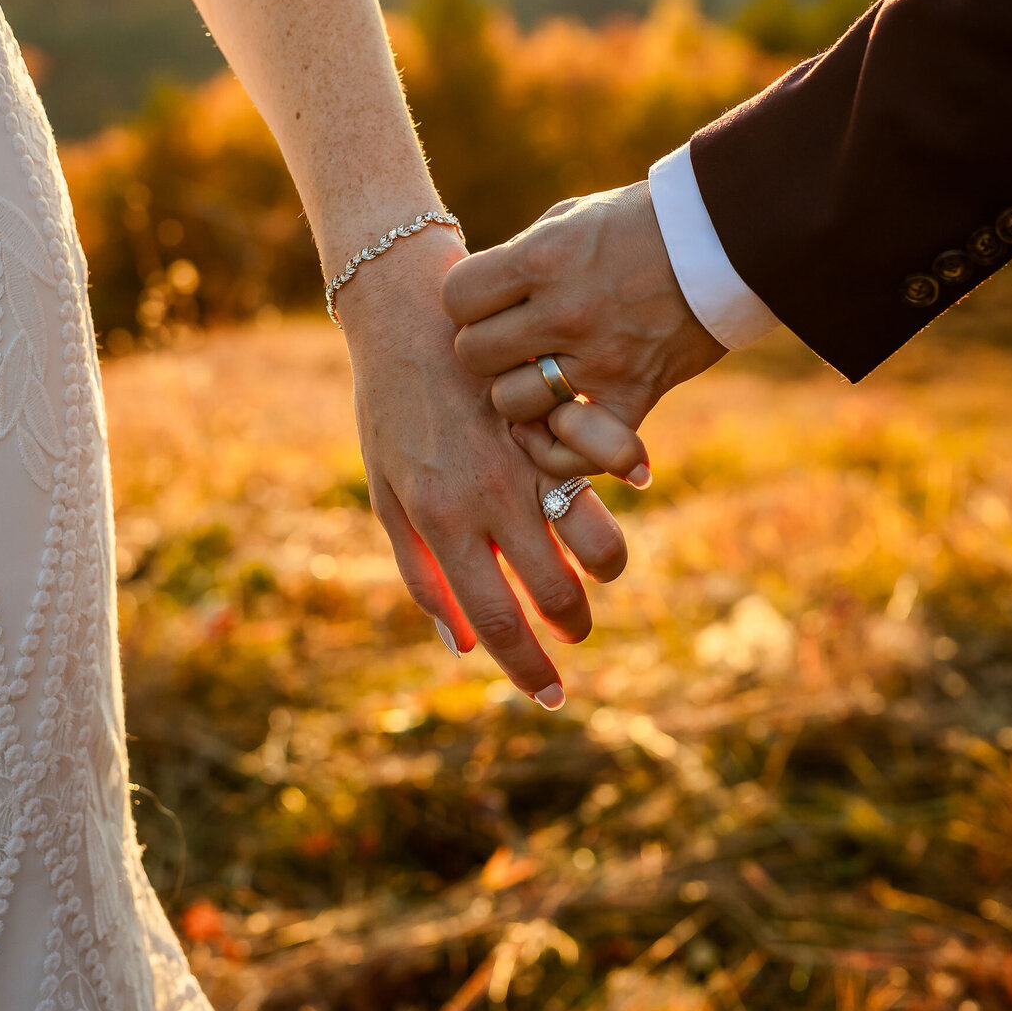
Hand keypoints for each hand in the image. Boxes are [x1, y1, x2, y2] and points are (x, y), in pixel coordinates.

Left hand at [337, 226, 627, 705]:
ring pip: (596, 539)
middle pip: (558, 591)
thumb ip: (421, 572)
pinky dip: (619, 488)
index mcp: (442, 523)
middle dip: (574, 626)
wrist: (407, 314)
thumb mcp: (389, 495)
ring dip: (605, 566)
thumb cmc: (389, 412)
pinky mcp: (554, 419)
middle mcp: (491, 497)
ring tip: (596, 572)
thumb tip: (460, 646)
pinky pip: (603, 470)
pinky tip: (621, 492)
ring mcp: (528, 459)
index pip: (496, 620)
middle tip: (575, 633)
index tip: (551, 696)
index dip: (528, 669)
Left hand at [441, 182, 726, 477]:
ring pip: (509, 404)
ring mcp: (598, 360)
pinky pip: (569, 449)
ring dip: (519, 392)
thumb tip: (477, 301)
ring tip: (543, 371)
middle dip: (486, 348)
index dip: (466, 301)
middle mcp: (564, 312)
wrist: (725, 240)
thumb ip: (518, 259)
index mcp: (543, 258)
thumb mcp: (568, 218)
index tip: (488, 300)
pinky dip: (559, 443)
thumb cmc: (639, 222)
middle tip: (512, 338)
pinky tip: (562, 419)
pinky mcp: (632, 397)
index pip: (456, 298)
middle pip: (473, 355)